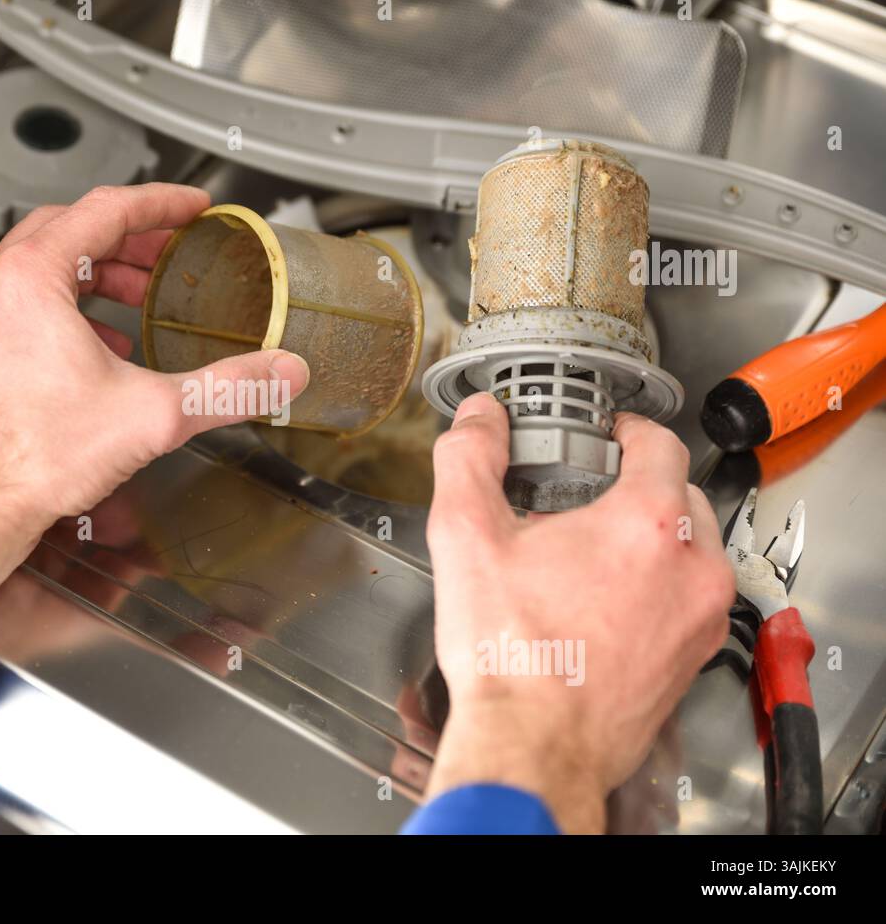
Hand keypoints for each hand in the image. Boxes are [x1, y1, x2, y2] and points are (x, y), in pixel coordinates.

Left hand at [0, 184, 309, 616]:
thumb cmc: (27, 458)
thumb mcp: (152, 414)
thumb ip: (226, 388)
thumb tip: (278, 372)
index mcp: (32, 277)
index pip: (105, 209)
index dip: (160, 203)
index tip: (190, 206)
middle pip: (70, 231)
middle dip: (129, 238)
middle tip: (170, 250)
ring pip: (42, 269)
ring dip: (98, 273)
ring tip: (142, 297)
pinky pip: (24, 307)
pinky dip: (69, 309)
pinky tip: (101, 348)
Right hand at [423, 393, 734, 832]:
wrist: (534, 747)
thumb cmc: (513, 656)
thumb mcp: (467, 537)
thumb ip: (470, 460)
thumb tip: (478, 420)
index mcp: (648, 522)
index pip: (659, 442)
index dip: (626, 430)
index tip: (606, 435)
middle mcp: (692, 567)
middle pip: (680, 494)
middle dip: (635, 487)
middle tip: (583, 497)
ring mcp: (700, 617)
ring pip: (689, 549)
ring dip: (649, 539)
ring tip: (589, 554)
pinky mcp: (694, 657)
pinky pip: (686, 599)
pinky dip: (655, 587)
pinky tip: (600, 603)